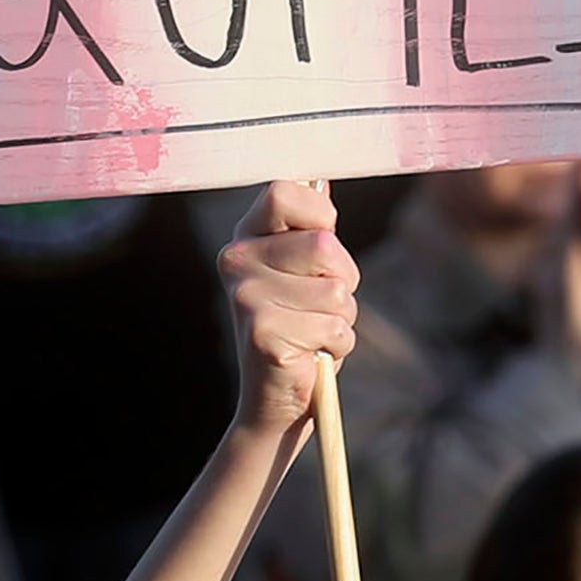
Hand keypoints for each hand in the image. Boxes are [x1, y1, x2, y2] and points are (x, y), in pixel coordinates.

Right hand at [218, 179, 356, 439]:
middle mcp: (236, 260)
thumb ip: (311, 229)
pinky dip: (337, 345)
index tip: (321, 247)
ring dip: (343, 318)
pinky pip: (335, 327)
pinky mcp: (263, 333)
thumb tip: (321, 179)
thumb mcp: (306, 272)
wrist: (275, 401)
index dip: (319, 215)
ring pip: (337, 292)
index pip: (285, 191)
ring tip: (315, 332)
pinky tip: (310, 355)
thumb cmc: (300, 328)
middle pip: (324, 246)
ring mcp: (246, 297)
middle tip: (322, 305)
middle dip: (344, 280)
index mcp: (245, 236)